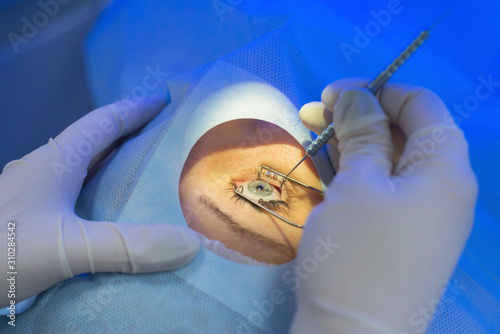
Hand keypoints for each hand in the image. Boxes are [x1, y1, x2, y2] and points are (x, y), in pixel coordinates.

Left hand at [0, 96, 199, 307]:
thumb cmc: (0, 251)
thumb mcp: (67, 248)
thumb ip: (127, 246)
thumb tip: (190, 243)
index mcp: (54, 162)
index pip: (103, 122)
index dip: (136, 109)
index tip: (165, 101)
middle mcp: (43, 172)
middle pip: (95, 142)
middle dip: (131, 136)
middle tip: (166, 141)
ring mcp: (33, 196)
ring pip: (84, 171)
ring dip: (115, 167)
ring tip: (149, 177)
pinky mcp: (30, 219)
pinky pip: (75, 197)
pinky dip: (101, 197)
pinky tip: (113, 216)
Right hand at [291, 79, 477, 332]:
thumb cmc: (358, 254)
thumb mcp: (358, 184)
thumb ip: (362, 132)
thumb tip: (356, 94)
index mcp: (445, 170)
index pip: (422, 107)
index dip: (378, 91)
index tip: (333, 94)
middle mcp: (439, 189)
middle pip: (402, 133)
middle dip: (357, 116)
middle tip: (311, 114)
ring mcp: (417, 214)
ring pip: (385, 162)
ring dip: (349, 144)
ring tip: (309, 136)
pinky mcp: (395, 234)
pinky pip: (377, 189)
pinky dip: (351, 172)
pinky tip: (321, 167)